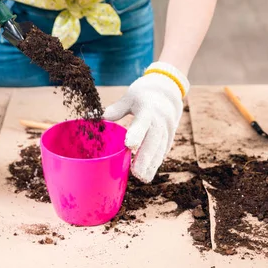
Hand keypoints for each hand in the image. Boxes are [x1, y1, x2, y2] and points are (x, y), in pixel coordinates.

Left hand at [102, 62, 188, 182]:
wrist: (168, 89)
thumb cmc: (144, 93)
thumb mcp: (129, 97)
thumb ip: (116, 109)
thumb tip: (97, 117)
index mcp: (148, 109)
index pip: (142, 123)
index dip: (136, 134)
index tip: (129, 146)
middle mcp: (160, 120)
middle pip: (153, 140)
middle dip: (145, 158)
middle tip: (137, 173)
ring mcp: (167, 128)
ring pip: (160, 148)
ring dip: (152, 164)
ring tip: (144, 178)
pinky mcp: (171, 134)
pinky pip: (164, 149)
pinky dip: (157, 160)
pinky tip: (150, 171)